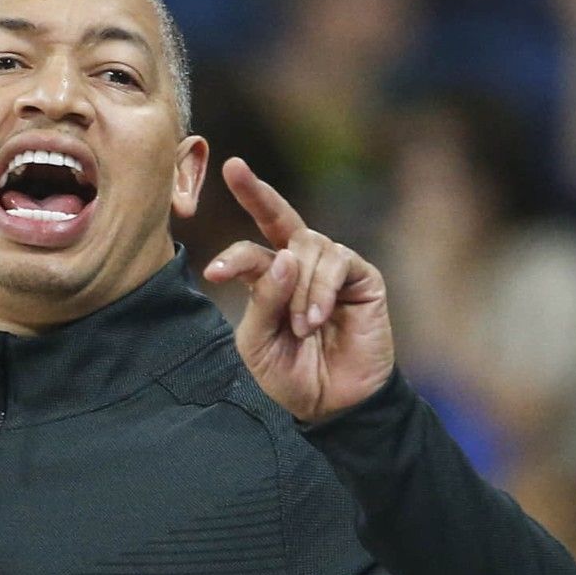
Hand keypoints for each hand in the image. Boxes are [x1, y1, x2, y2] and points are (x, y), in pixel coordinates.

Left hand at [203, 158, 394, 421]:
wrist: (331, 406)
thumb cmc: (291, 375)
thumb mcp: (259, 342)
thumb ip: (264, 299)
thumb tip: (285, 258)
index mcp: (270, 280)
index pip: (249, 251)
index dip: (230, 258)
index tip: (212, 273)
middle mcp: (301, 265)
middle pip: (279, 217)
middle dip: (255, 191)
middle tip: (234, 168)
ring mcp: (333, 268)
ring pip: (307, 247)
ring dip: (299, 288)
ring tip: (301, 328)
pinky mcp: (363, 278)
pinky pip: (337, 262)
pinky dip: (320, 290)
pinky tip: (316, 320)